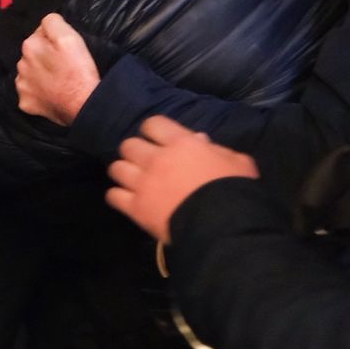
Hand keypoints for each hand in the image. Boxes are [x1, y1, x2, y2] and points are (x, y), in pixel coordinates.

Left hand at [13, 13, 98, 125]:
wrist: (83, 105)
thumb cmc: (78, 70)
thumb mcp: (69, 37)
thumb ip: (53, 22)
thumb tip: (45, 23)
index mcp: (29, 46)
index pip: (39, 34)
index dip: (54, 40)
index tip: (65, 49)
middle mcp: (20, 65)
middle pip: (33, 54)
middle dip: (45, 56)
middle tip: (64, 65)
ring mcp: (21, 85)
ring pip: (30, 73)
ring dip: (40, 74)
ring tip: (58, 80)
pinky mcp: (25, 103)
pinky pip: (30, 93)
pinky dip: (38, 93)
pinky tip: (51, 93)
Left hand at [105, 116, 258, 243]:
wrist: (222, 224)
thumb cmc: (234, 189)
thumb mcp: (236, 161)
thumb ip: (215, 148)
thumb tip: (199, 139)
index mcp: (180, 144)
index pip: (153, 123)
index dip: (153, 130)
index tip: (158, 139)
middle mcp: (155, 159)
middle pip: (129, 145)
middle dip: (136, 151)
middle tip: (145, 162)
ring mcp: (142, 183)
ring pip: (116, 168)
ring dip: (124, 172)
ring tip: (133, 179)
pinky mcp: (135, 207)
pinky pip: (113, 196)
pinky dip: (117, 196)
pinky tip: (127, 199)